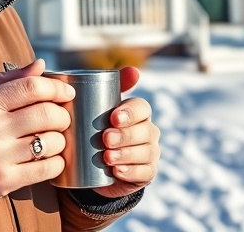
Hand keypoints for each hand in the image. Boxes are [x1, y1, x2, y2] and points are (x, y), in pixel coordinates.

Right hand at [0, 59, 74, 205]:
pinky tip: (48, 157)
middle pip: (48, 114)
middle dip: (62, 113)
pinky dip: (56, 162)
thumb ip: (5, 78)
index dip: (57, 87)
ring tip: (51, 137)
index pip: (33, 87)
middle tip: (59, 116)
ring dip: (59, 139)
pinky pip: (47, 169)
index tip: (66, 92)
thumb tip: (40, 65)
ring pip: (52, 142)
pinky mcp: (4, 182)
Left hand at [92, 66, 160, 199]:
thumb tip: (131, 69)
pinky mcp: (146, 174)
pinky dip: (131, 172)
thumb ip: (102, 86)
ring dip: (126, 154)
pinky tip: (117, 171)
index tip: (112, 117)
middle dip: (126, 135)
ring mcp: (150, 153)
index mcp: (138, 113)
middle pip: (145, 131)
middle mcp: (148, 131)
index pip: (141, 108)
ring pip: (146, 152)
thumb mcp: (94, 108)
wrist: (93, 167)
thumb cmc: (95, 130)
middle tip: (105, 139)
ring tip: (107, 157)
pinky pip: (145, 172)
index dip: (130, 112)